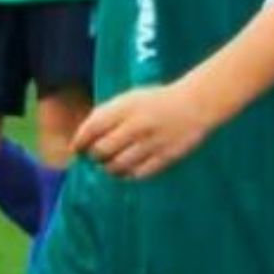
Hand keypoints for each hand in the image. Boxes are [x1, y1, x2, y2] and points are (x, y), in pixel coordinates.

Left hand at [75, 83, 216, 179]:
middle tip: (97, 156)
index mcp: (127, 107)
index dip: (80, 140)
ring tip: (110, 164)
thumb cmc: (158, 101)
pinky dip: (128, 175)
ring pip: (117, 166)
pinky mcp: (164, 157)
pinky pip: (137, 174)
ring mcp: (151, 143)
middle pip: (102, 150)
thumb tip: (84, 137)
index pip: (93, 127)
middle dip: (94, 156)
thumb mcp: (131, 98)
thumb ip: (108, 114)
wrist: (195, 104)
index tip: (77, 148)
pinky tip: (128, 169)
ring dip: (109, 168)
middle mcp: (137, 125)